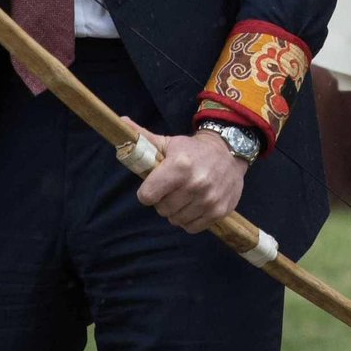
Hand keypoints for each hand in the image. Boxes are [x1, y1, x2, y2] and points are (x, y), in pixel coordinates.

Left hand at [131, 123, 246, 234]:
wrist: (230, 152)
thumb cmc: (193, 150)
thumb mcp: (168, 142)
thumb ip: (143, 138)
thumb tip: (120, 122)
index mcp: (179, 166)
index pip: (147, 195)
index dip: (147, 192)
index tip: (153, 186)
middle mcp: (195, 184)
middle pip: (161, 209)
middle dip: (163, 201)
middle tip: (172, 189)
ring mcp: (209, 200)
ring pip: (176, 220)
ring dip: (176, 211)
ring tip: (184, 196)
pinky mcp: (219, 211)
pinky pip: (192, 228)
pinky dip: (190, 219)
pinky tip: (195, 204)